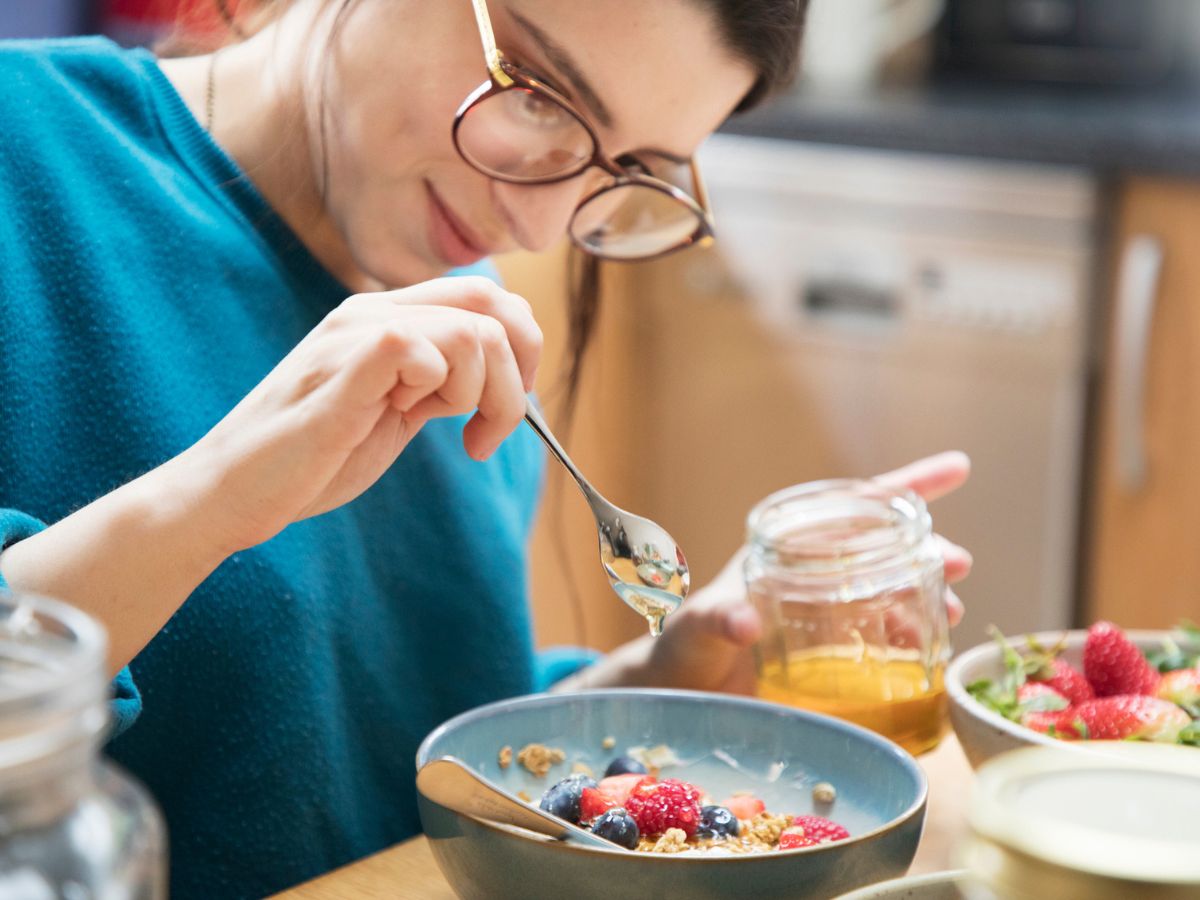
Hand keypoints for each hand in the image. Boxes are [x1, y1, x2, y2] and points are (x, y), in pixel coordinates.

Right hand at [171, 276, 540, 552]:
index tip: (508, 403)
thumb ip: (442, 382)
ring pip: (470, 332)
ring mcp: (353, 336)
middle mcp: (371, 312)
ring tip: (453, 431)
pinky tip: (413, 421)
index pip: (486, 294)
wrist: (235, 491)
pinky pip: (416, 349)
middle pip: (490, 303)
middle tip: (491, 429)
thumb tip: (509, 374)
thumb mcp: (398, 409)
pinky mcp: (339, 370)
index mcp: (387, 317)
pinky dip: (439, 392)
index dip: (521, 346)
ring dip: (482, 394)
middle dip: (515, 375)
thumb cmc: (315, 456)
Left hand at [602, 452, 972, 694]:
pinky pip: (884, 636)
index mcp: (786, 549)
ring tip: (950, 613)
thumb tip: (743, 621)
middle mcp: (812, 574)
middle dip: (927, 549)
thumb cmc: (682, 649)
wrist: (677, 696)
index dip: (907, 485)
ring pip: (891, 590)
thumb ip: (716, 620)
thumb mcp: (697, 630)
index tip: (958, 468)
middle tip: (958, 565)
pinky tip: (929, 656)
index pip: (853, 506)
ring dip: (926, 596)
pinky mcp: (832, 654)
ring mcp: (825, 613)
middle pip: (884, 548)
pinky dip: (912, 640)